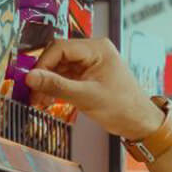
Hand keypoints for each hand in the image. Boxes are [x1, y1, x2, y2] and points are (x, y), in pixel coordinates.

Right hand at [26, 38, 163, 139]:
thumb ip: (57, 86)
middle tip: (32, 93)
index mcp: (98, 49)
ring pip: (60, 68)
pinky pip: (67, 77)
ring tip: (38, 100)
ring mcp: (91, 64)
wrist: (140, 123)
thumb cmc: (124, 108)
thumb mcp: (87, 97)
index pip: (60, 48)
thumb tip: (30, 77)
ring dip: (48, 84)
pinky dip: (57, 88)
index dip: (43, 63)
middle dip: (44, 75)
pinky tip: (48, 100)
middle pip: (58, 57)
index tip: (31, 80)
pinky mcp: (89, 76)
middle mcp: (94, 52)